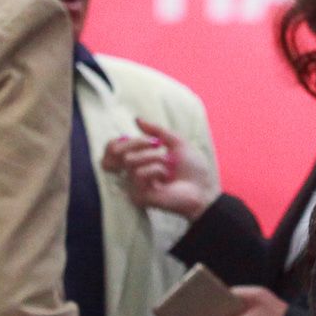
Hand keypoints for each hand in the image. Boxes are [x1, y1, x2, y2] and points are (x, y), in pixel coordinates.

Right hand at [100, 120, 217, 220]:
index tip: (148, 140)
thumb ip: (156, 130)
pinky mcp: (138, 196)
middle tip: (157, 146)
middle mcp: (132, 172)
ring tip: (167, 168)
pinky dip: (156, 170)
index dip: (123, 140)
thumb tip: (136, 119)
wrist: (203, 188)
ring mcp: (134, 185)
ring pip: (130, 160)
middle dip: (139, 143)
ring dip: (154, 158)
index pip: (112, 148)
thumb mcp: (176, 142)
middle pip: (115, 151)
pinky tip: (165, 179)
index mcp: (138, 160)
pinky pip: (138, 174)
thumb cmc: (192, 168)